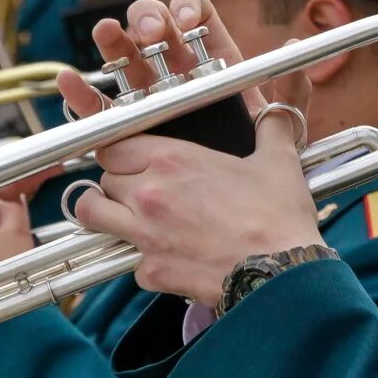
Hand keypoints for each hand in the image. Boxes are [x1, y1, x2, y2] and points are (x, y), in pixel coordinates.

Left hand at [61, 0, 320, 304]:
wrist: (281, 276)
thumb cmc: (279, 218)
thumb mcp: (277, 160)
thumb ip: (273, 124)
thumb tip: (284, 101)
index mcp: (172, 159)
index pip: (113, 143)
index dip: (121, 148)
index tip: (131, 154)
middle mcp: (148, 193)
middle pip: (102, 177)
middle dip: (116, 180)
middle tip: (138, 186)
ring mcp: (145, 235)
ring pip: (93, 215)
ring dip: (105, 214)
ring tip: (126, 216)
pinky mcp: (152, 271)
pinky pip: (129, 263)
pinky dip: (143, 261)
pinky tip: (166, 257)